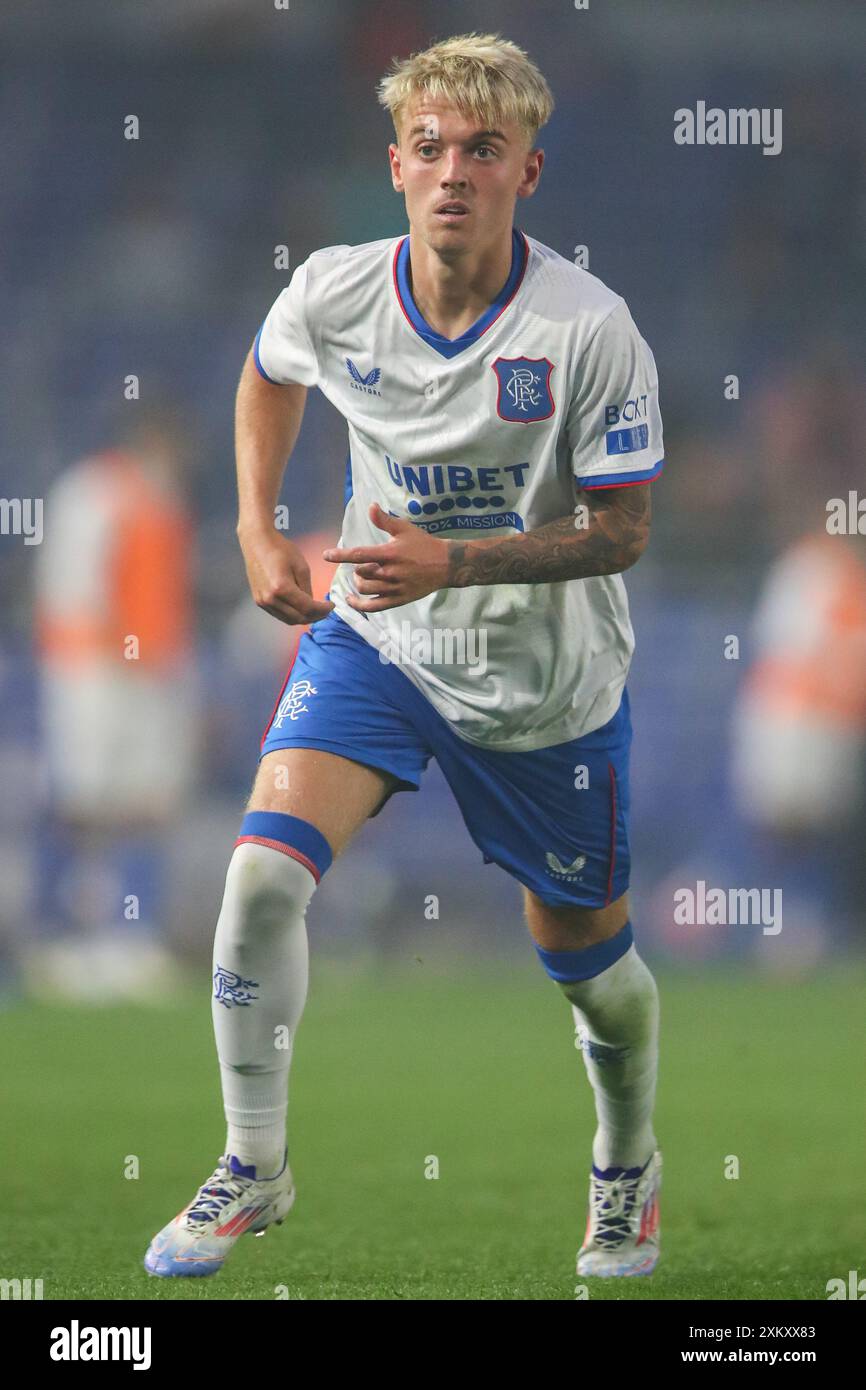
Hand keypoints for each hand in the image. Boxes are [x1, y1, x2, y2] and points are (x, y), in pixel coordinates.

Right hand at [238, 525, 333, 624]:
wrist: (256, 542)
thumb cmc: (280, 549)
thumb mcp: (301, 566)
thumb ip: (307, 588)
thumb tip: (311, 604)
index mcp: (282, 588)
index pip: (307, 608)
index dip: (323, 610)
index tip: (331, 606)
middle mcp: (270, 599)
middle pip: (298, 618)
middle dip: (315, 616)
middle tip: (325, 610)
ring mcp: (263, 602)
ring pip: (288, 620)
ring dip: (304, 618)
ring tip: (314, 610)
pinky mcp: (259, 601)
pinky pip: (279, 614)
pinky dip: (292, 614)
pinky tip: (299, 607)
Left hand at [323, 502, 449, 611]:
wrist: (446, 565)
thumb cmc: (424, 545)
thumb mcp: (404, 529)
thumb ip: (384, 520)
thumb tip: (370, 506)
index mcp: (390, 554)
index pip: (359, 555)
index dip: (340, 555)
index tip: (326, 555)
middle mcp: (390, 572)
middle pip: (361, 574)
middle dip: (357, 569)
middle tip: (362, 565)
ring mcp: (394, 588)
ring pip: (366, 589)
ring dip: (359, 583)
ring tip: (362, 578)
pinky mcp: (398, 600)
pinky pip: (374, 606)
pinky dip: (359, 605)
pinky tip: (351, 600)